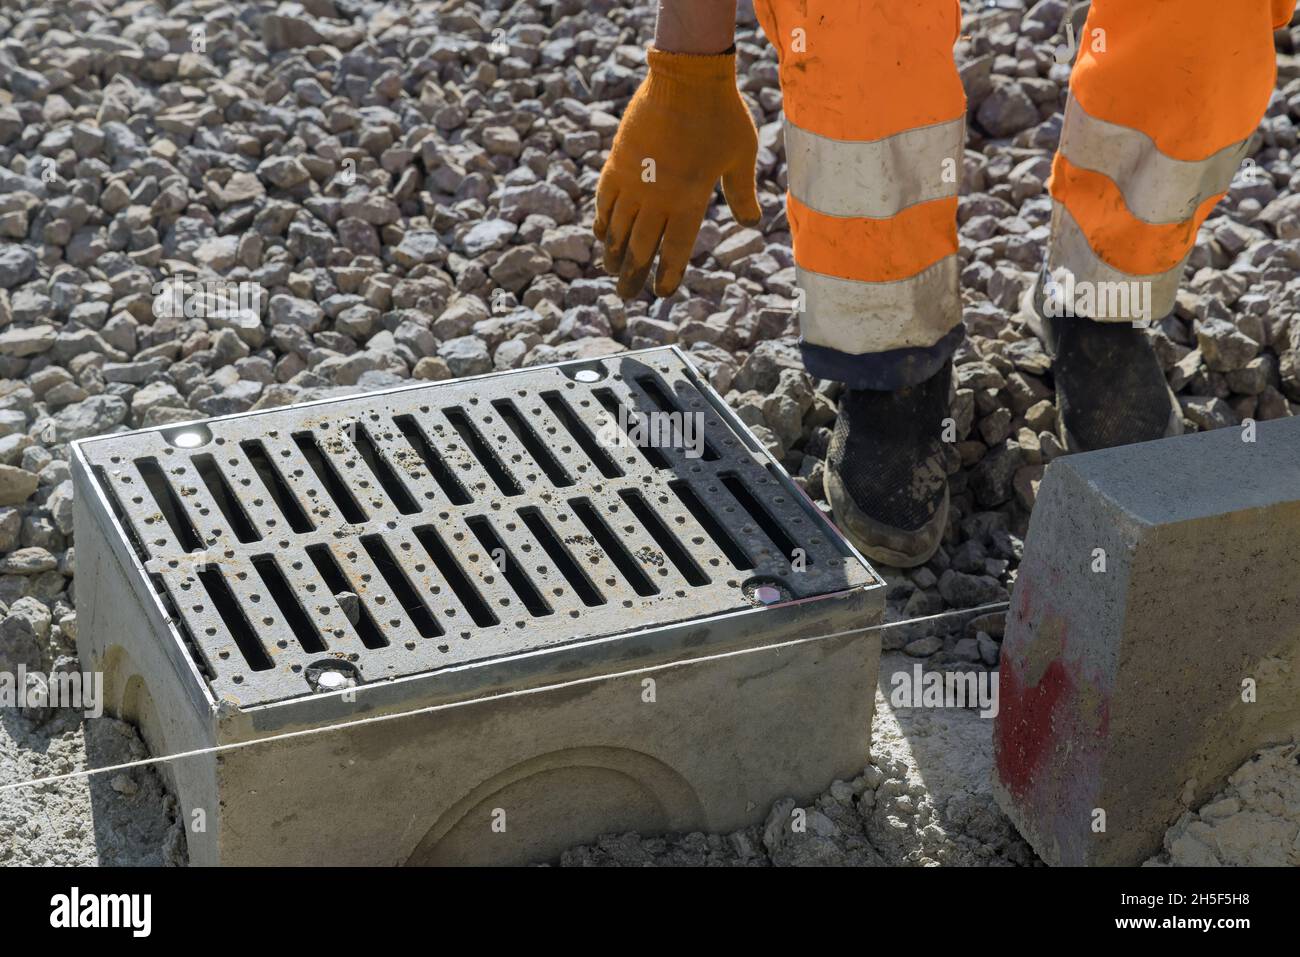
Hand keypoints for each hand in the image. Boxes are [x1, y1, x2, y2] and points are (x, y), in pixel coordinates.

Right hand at [594, 48, 760, 299]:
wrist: (686, 76)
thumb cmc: (721, 115)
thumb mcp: (741, 156)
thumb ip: (742, 193)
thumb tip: (751, 222)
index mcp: (690, 201)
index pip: (676, 250)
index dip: (668, 274)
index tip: (662, 292)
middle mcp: (658, 198)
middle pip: (641, 247)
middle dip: (634, 275)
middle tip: (628, 296)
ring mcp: (633, 181)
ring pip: (618, 229)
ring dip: (615, 254)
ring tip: (611, 271)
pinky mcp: (617, 162)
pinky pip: (604, 199)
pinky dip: (602, 220)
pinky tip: (601, 235)